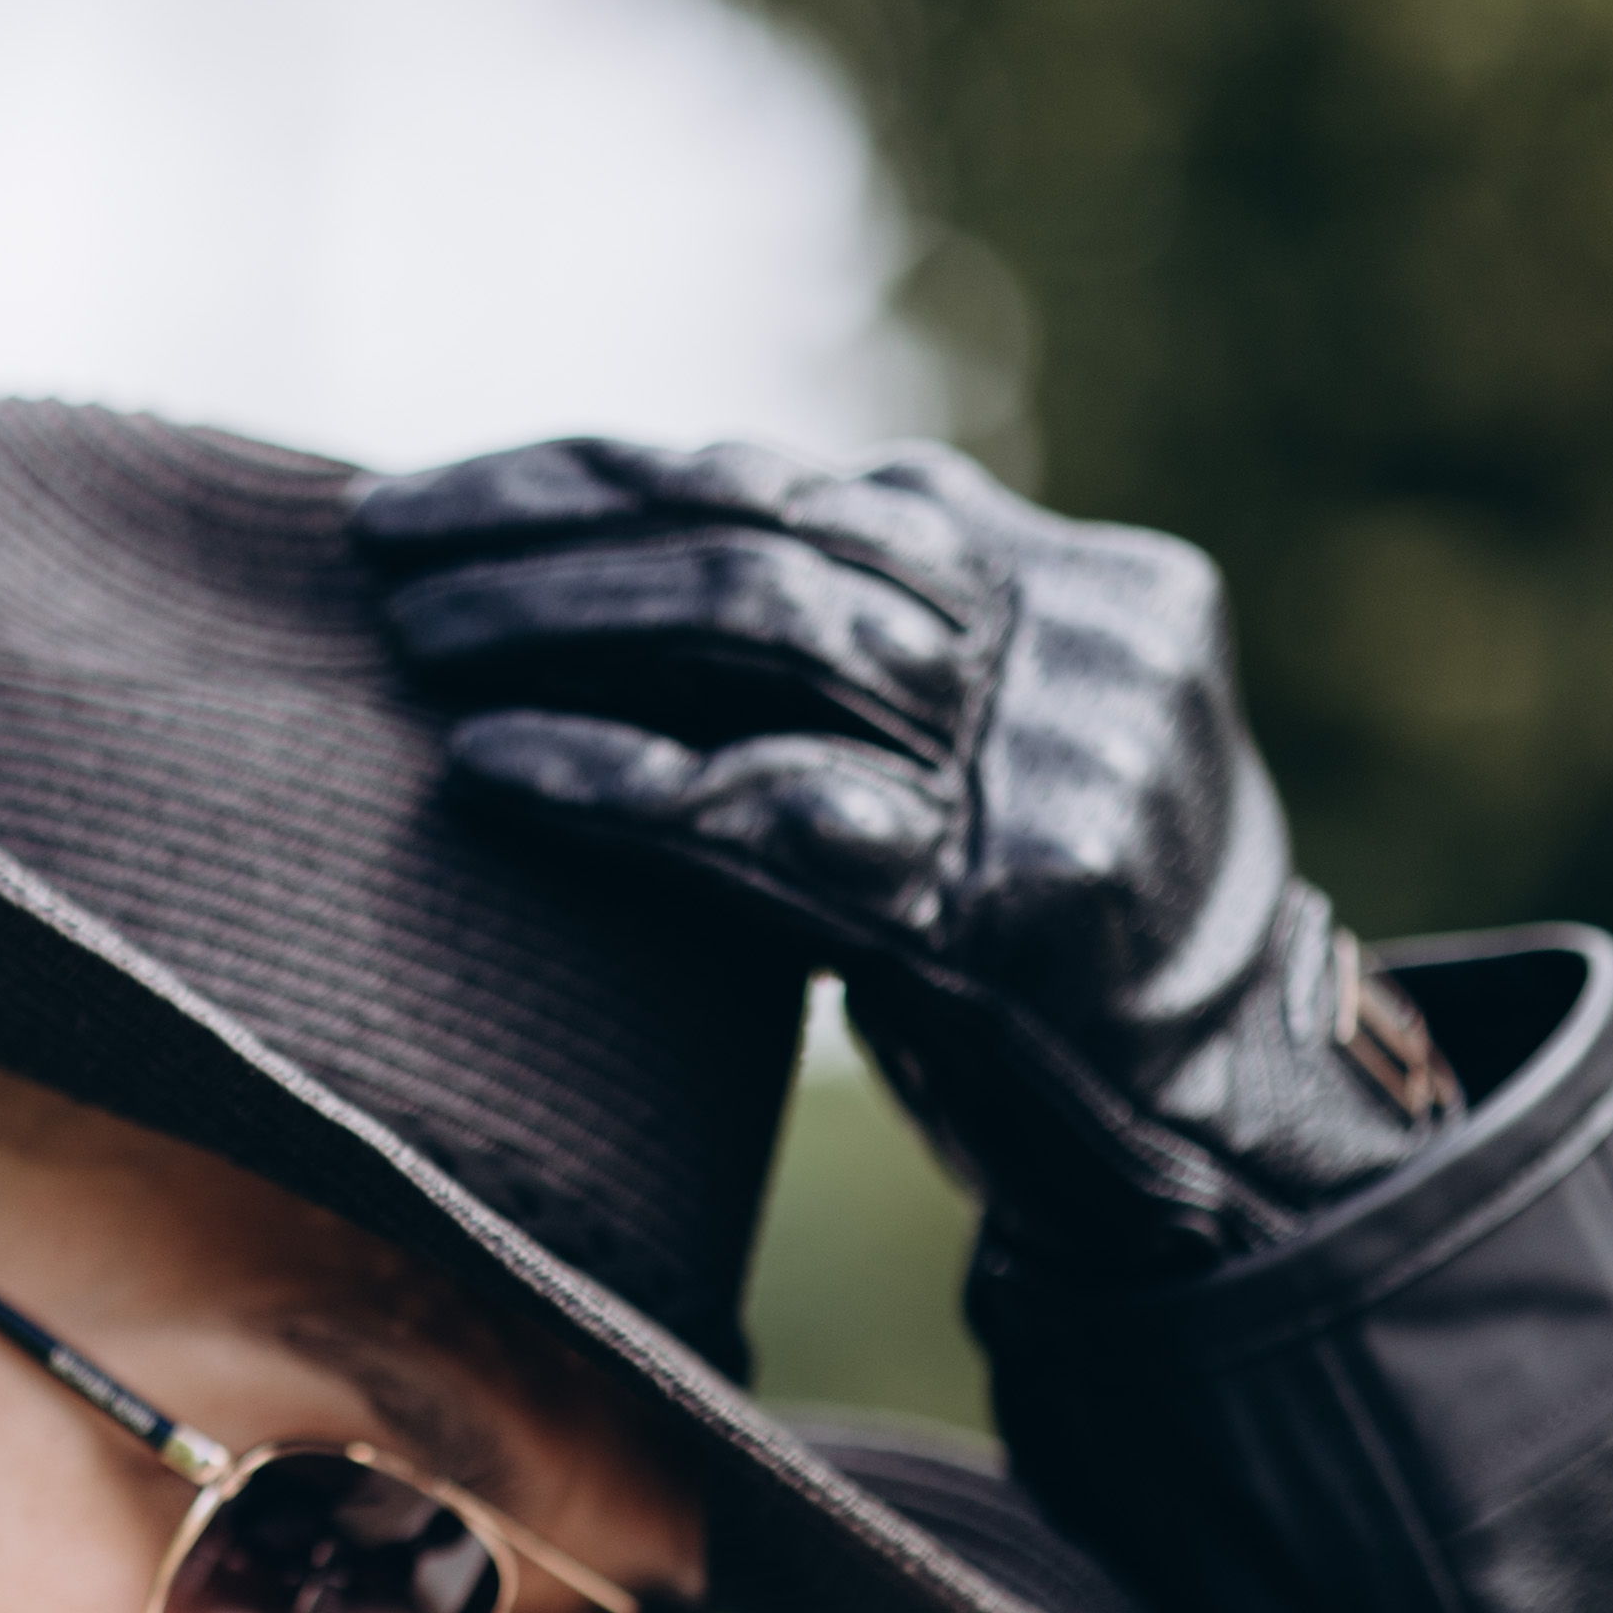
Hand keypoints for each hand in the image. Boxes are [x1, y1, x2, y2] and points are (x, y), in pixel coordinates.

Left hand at [352, 435, 1457, 1270]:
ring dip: (557, 624)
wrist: (1227, 1136)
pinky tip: (486, 764)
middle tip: (384, 541)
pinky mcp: (1002, 907)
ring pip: (768, 631)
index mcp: (1086, 580)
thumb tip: (642, 536)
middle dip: (557, 528)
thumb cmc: (1069, 955)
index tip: (450, 495)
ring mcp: (1054, 769)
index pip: (805, 485)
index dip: (609, 476)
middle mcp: (1083, 645)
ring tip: (412, 636)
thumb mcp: (1009, 751)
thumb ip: (893, 637)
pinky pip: (766, 812)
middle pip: (775, 533)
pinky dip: (611, 780)